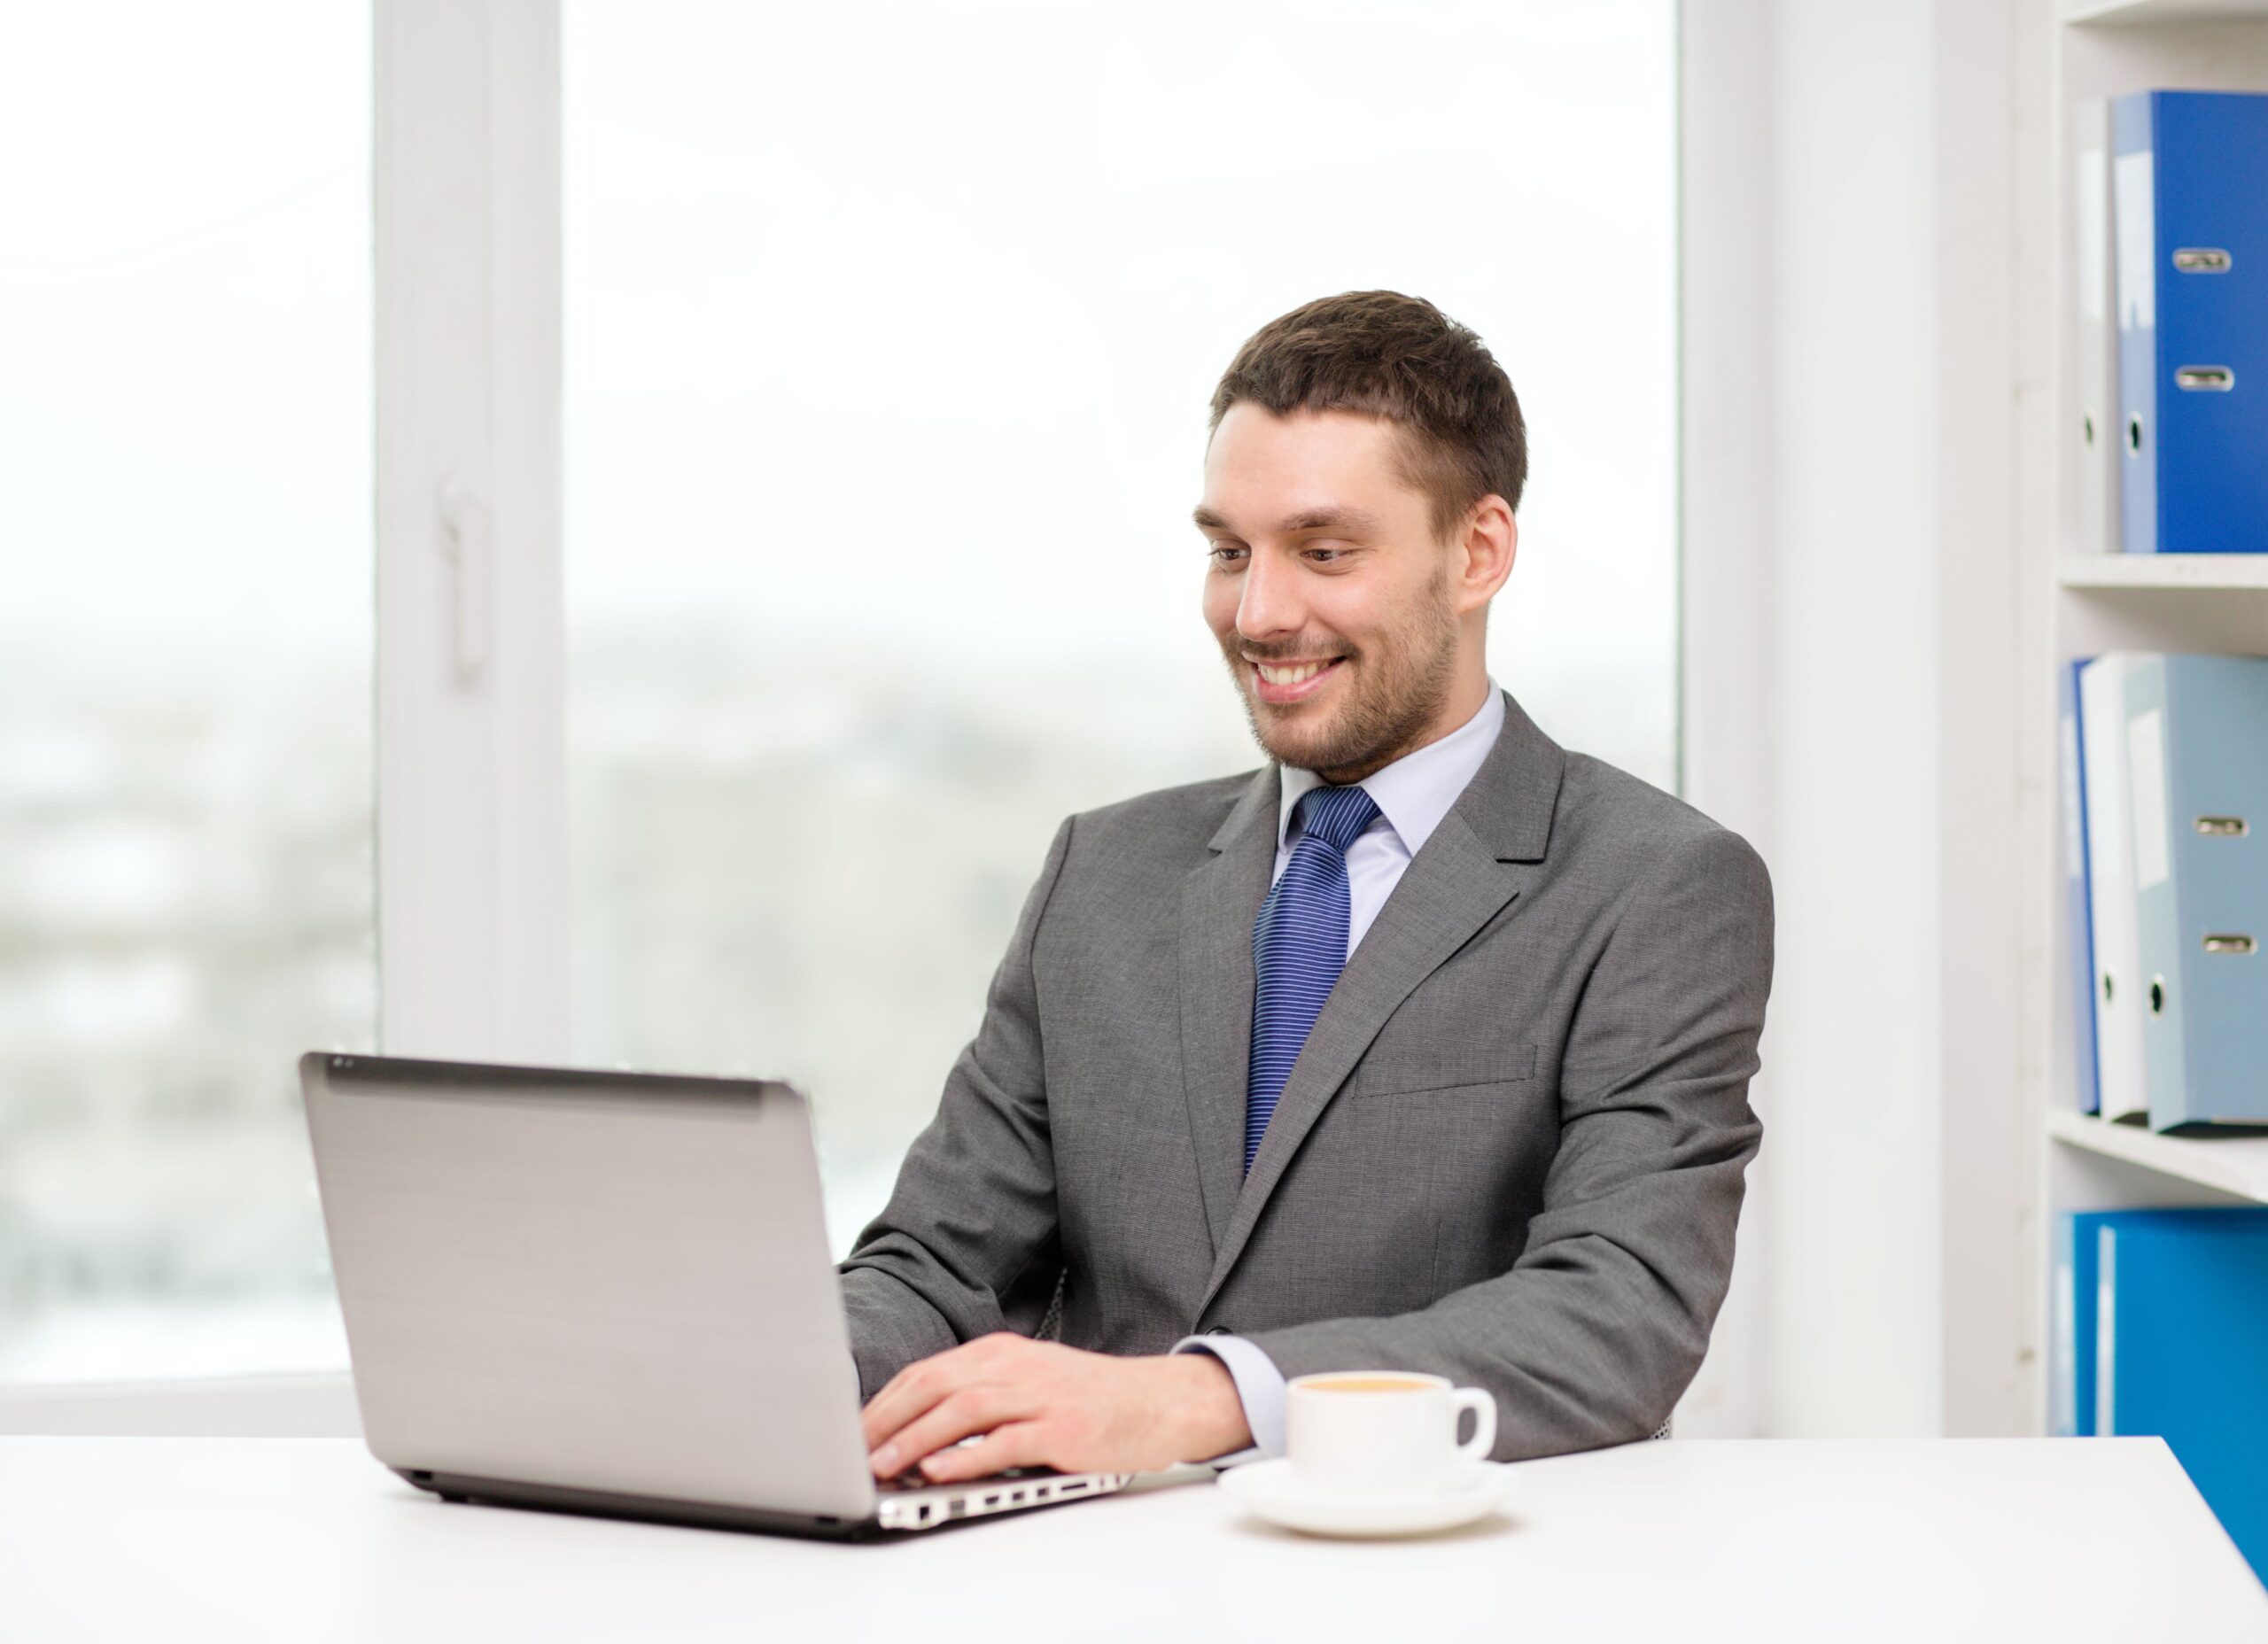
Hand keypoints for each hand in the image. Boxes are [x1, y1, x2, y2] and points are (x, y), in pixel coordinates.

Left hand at [861, 1333, 1251, 1482]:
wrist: (1159, 1401)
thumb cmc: (1090, 1399)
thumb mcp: (1029, 1382)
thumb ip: (981, 1395)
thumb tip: (920, 1428)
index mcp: (1001, 1352)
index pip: (929, 1371)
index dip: (886, 1401)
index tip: (854, 1428)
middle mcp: (1016, 1366)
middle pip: (936, 1384)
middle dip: (888, 1418)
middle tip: (854, 1449)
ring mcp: (1040, 1395)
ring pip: (964, 1409)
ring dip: (916, 1437)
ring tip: (883, 1464)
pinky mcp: (1063, 1427)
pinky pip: (1006, 1440)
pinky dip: (967, 1456)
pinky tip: (939, 1470)